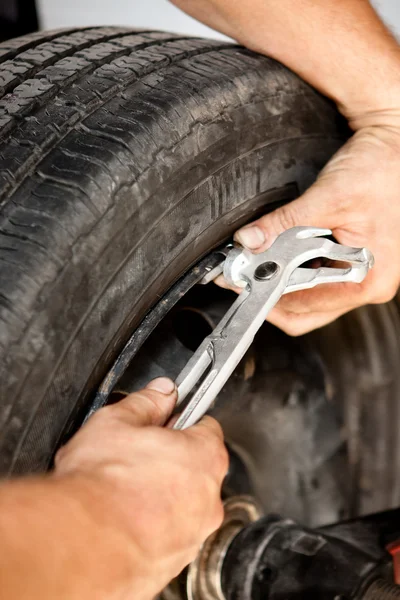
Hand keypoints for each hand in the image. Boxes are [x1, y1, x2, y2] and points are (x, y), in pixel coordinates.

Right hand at [55, 378, 227, 597]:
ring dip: (162, 497)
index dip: (179, 422)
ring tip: (125, 492)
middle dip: (170, 460)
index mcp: (204, 455)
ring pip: (183, 505)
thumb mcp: (118, 421)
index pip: (205, 427)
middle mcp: (209, 497)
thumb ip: (146, 402)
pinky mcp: (174, 562)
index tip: (163, 424)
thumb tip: (161, 392)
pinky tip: (124, 520)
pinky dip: (151, 528)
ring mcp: (194, 533)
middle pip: (196, 467)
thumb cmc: (102, 485)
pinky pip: (168, 536)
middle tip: (136, 458)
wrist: (83, 543)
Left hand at [217, 120, 399, 334]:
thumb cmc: (379, 169)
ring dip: (282, 286)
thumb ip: (283, 222)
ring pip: (311, 302)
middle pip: (307, 312)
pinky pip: (319, 283)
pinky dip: (295, 275)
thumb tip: (249, 241)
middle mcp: (369, 285)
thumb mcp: (326, 197)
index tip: (242, 283)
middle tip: (245, 279)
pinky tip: (280, 260)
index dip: (268, 296)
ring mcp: (363, 277)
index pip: (306, 306)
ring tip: (259, 267)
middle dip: (271, 298)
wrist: (394, 146)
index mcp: (368, 279)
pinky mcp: (354, 265)